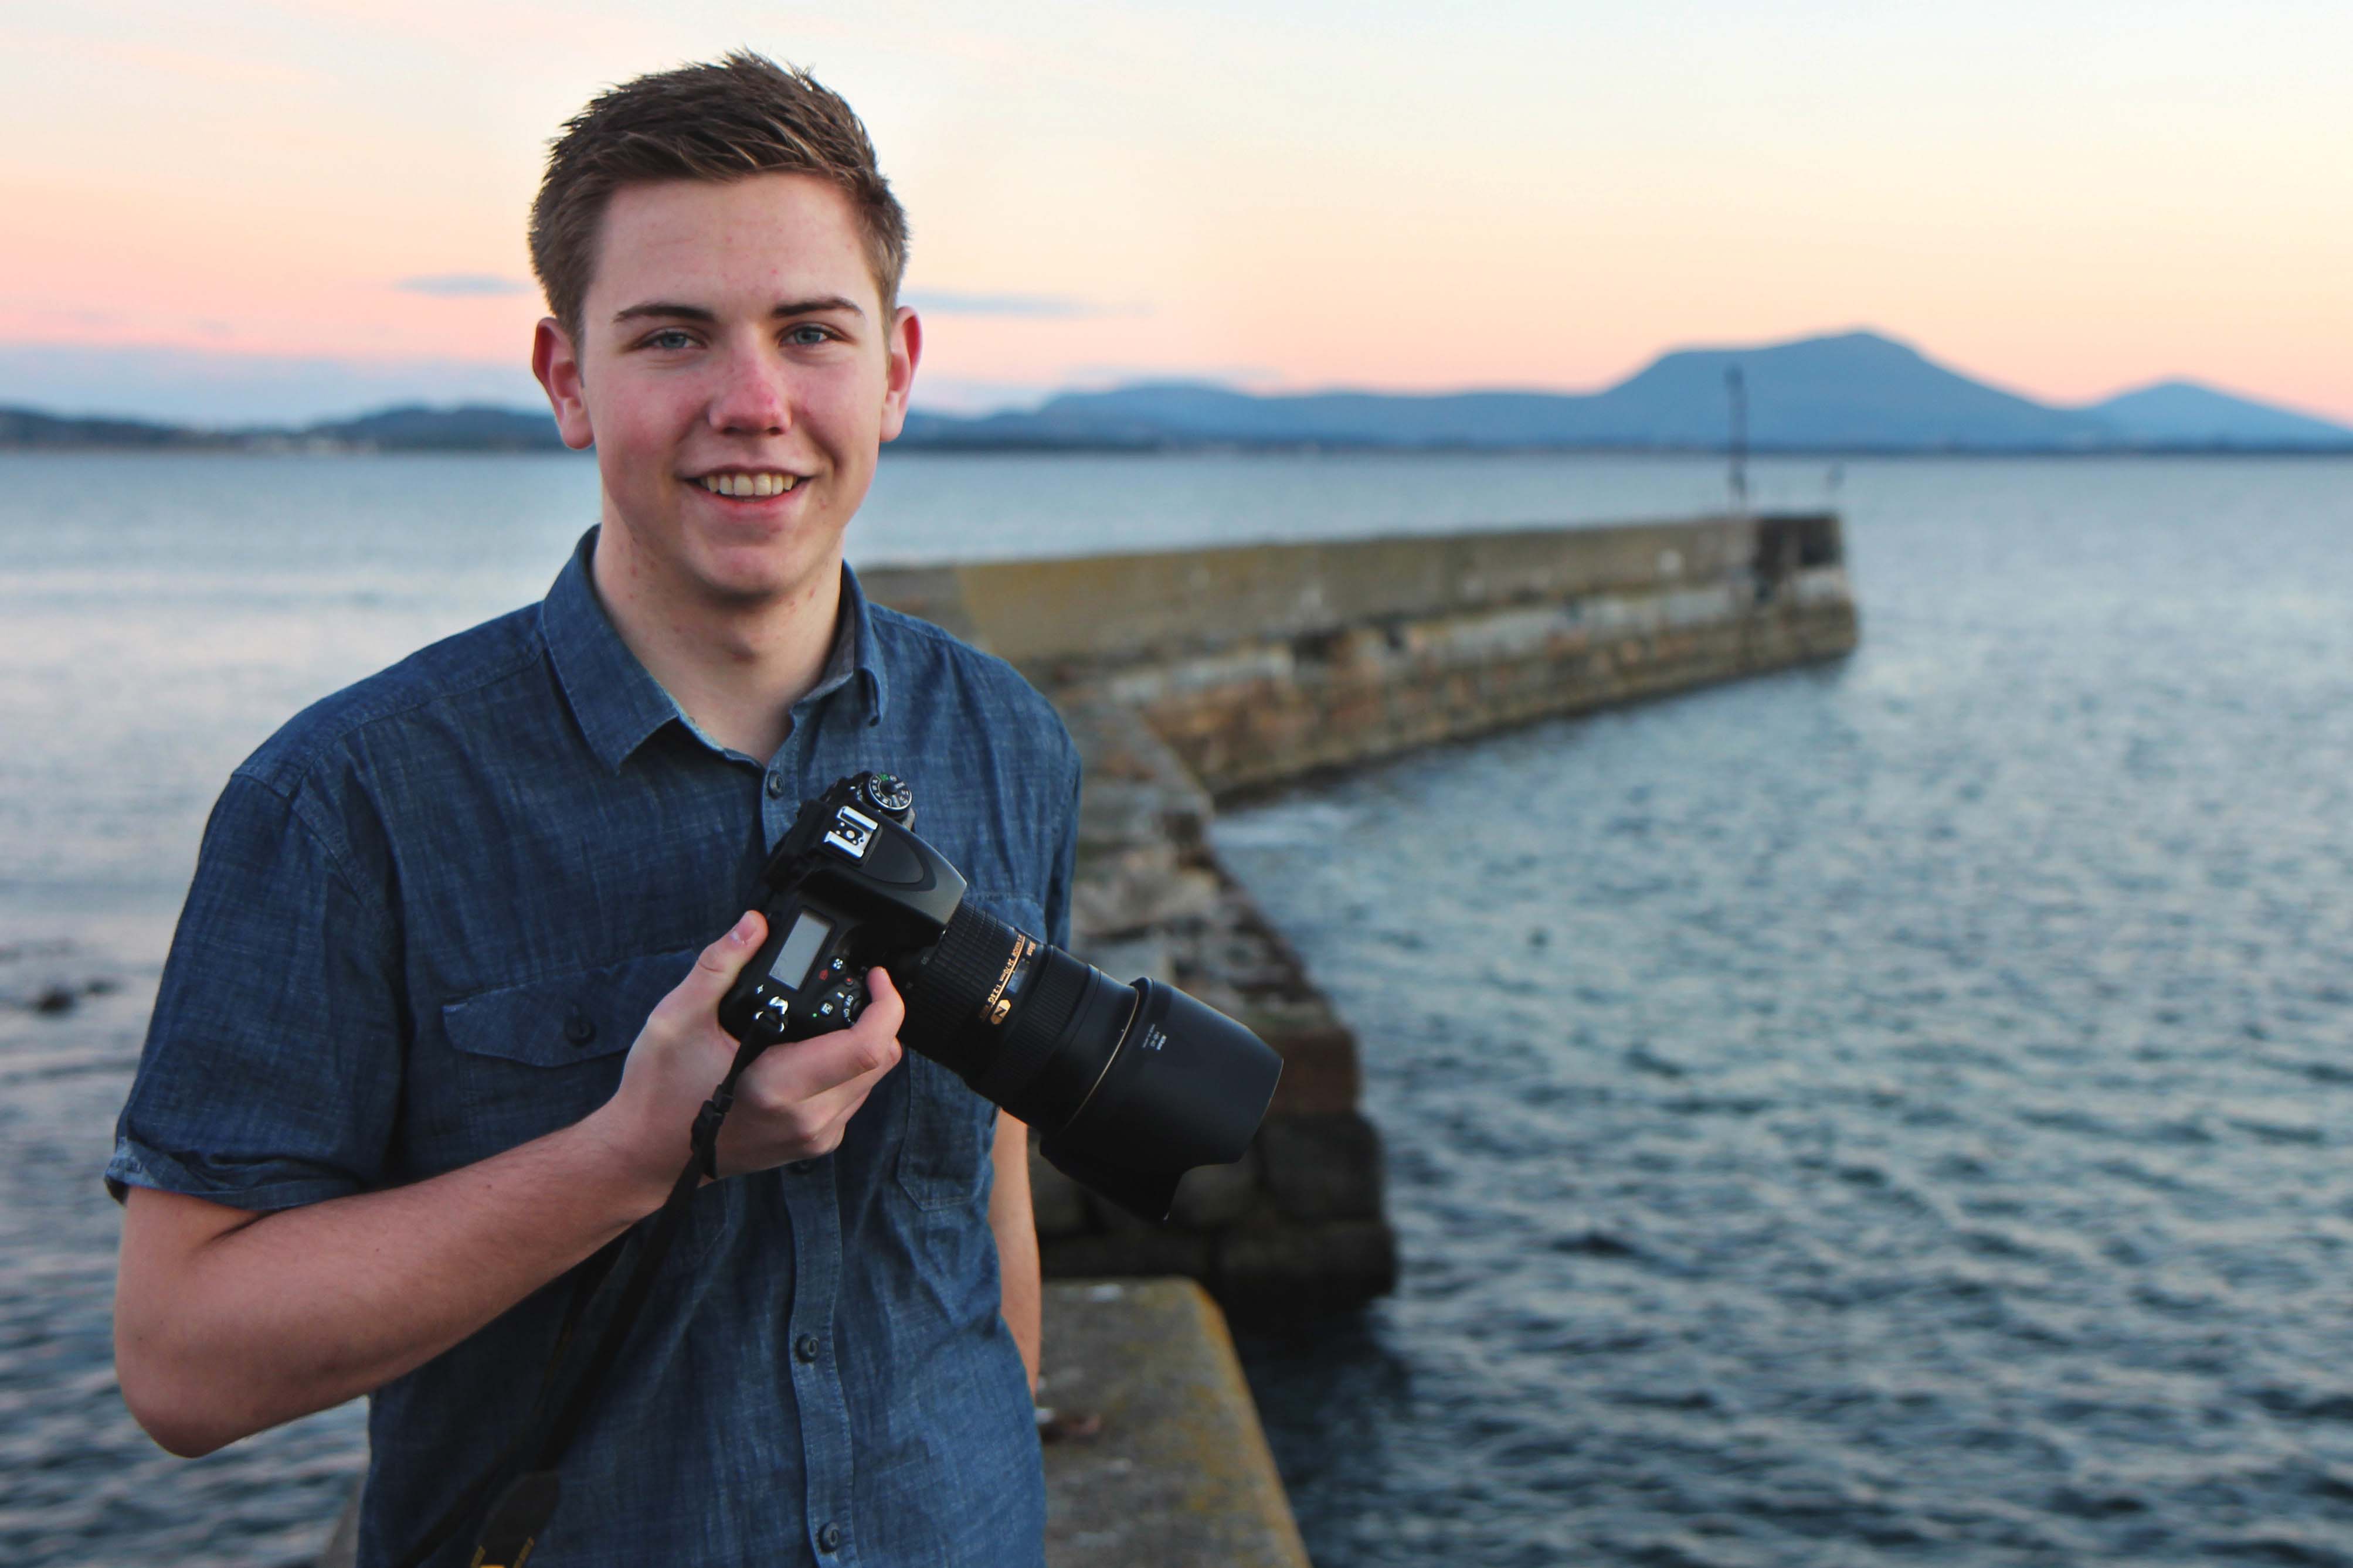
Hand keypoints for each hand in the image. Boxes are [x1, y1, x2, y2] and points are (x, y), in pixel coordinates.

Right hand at [591, 911, 905, 1193]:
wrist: (646, 1155)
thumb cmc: (658, 1093)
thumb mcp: (678, 1017)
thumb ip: (720, 965)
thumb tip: (753, 925)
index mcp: (778, 1086)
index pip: (868, 1048)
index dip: (887, 1005)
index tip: (877, 977)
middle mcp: (807, 1118)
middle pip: (881, 1061)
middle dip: (879, 1019)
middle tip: (858, 989)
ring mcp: (814, 1137)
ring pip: (872, 1081)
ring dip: (864, 1045)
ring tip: (830, 1019)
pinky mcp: (813, 1145)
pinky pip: (853, 1100)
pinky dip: (847, 1070)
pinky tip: (815, 1052)